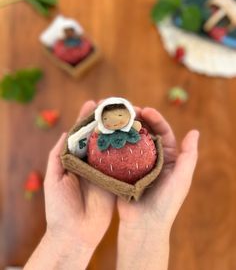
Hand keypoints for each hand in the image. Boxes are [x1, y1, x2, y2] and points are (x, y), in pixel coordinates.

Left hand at [25, 101, 114, 269]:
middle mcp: (91, 162)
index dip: (87, 118)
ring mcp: (104, 170)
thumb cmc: (59, 207)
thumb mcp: (53, 178)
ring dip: (118, 131)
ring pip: (112, 146)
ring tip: (125, 115)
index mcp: (75, 159)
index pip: (81, 133)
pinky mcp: (116, 180)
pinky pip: (121, 163)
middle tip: (115, 105)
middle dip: (106, 120)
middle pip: (99, 136)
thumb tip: (65, 132)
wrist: (75, 233)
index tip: (93, 103)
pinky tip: (133, 136)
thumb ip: (58, 154)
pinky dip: (126, 150)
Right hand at [117, 108, 198, 269]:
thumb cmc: (166, 204)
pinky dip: (114, 141)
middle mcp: (152, 157)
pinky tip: (107, 133)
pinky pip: (118, 152)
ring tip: (116, 118)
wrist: (144, 226)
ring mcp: (136, 163)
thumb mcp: (181, 179)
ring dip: (125, 127)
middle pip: (145, 132)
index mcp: (167, 157)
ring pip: (131, 140)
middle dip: (137, 119)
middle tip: (127, 109)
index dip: (155, 119)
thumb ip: (188, 156)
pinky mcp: (122, 170)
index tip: (145, 110)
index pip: (162, 132)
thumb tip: (194, 132)